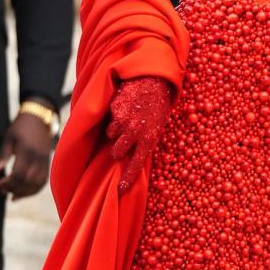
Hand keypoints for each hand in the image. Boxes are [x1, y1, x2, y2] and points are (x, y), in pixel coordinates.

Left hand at [0, 112, 52, 198]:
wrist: (39, 118)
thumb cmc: (20, 127)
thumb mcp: (8, 139)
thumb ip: (2, 156)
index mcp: (26, 151)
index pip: (18, 174)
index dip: (8, 183)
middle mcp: (37, 158)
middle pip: (28, 181)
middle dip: (15, 190)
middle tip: (3, 191)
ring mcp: (44, 161)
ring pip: (37, 184)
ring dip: (25, 193)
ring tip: (14, 196)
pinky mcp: (48, 163)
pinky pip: (44, 181)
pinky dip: (35, 189)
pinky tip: (25, 192)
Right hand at [106, 76, 172, 192]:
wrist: (152, 79)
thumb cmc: (158, 104)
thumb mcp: (158, 125)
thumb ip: (147, 140)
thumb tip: (138, 154)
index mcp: (148, 139)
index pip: (135, 165)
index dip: (127, 179)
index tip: (120, 190)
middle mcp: (134, 133)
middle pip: (117, 153)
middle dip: (117, 151)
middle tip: (121, 143)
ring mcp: (123, 121)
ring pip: (110, 136)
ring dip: (115, 132)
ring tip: (126, 121)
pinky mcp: (114, 110)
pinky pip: (110, 120)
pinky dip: (114, 118)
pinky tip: (124, 109)